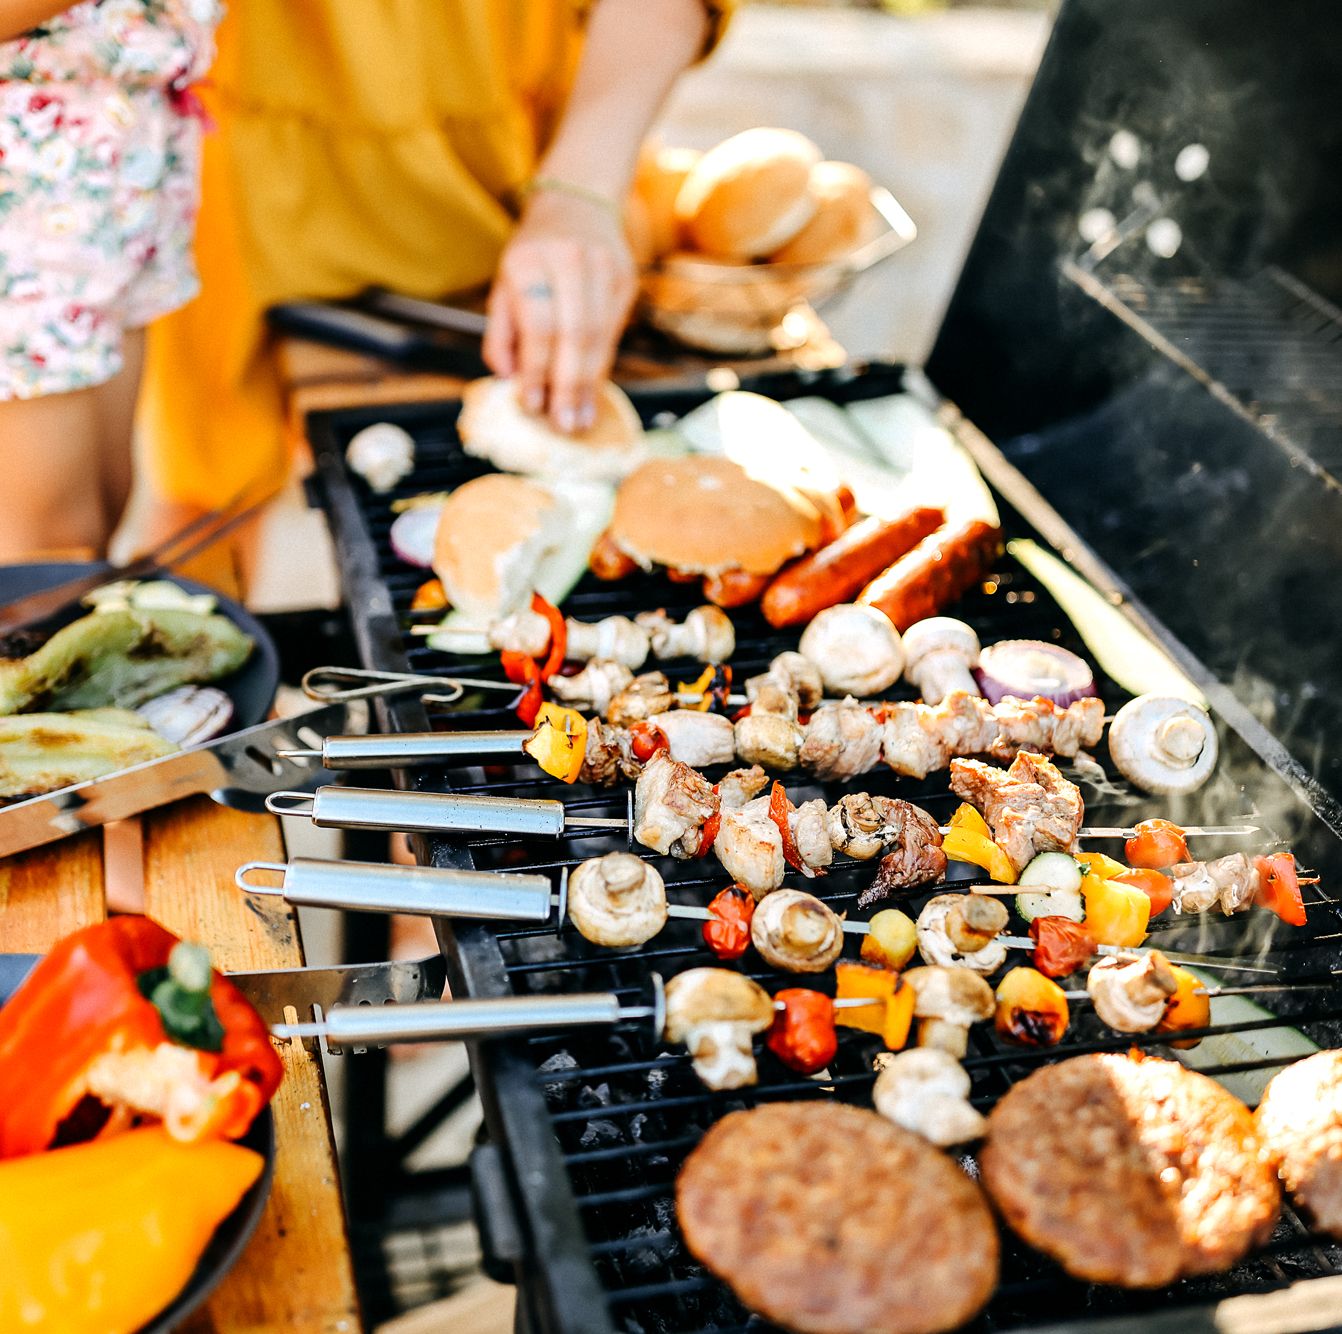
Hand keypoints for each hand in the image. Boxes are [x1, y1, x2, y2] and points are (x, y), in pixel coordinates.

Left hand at [483, 187, 636, 432]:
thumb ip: (501, 333)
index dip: (536, 369)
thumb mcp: (503, 285)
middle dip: (568, 385)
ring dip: (589, 385)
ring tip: (580, 420)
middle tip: (563, 425)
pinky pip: (613, 333)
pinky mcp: (626, 280)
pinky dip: (601, 367)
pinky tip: (593, 394)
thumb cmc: (532, 255)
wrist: (578, 204)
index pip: (538, 325)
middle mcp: (571, 261)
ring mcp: (605, 268)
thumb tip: (508, 380)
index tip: (532, 406)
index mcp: (530, 261)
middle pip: (574, 334)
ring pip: (599, 337)